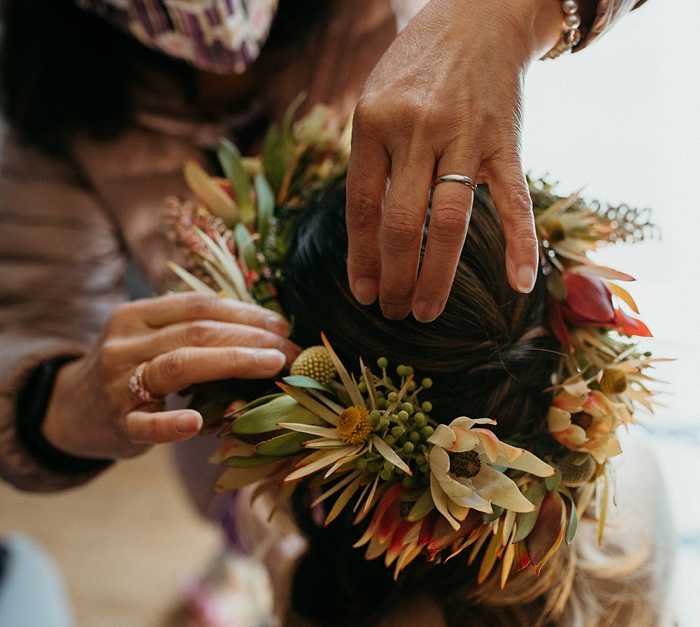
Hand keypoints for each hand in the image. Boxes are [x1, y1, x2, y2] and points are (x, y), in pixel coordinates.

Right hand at [42, 293, 299, 458]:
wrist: (71, 410)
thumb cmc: (130, 370)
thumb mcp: (150, 337)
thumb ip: (191, 328)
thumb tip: (262, 326)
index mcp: (137, 315)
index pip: (199, 305)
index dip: (245, 312)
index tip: (282, 324)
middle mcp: (126, 343)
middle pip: (196, 331)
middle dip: (251, 337)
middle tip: (290, 348)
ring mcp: (119, 383)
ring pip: (179, 364)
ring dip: (231, 362)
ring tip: (271, 365)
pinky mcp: (117, 423)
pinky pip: (144, 423)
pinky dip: (171, 424)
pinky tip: (196, 423)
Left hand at [346, 0, 562, 321]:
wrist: (480, 16)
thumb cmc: (418, 67)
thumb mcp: (376, 101)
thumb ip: (371, 160)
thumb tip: (365, 232)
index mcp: (374, 122)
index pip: (363, 208)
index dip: (361, 258)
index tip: (361, 294)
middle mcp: (417, 131)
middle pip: (403, 225)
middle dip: (394, 278)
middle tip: (391, 313)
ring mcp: (465, 137)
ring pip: (450, 223)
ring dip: (436, 277)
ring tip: (424, 312)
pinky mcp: (505, 142)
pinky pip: (514, 199)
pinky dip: (519, 243)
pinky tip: (520, 283)